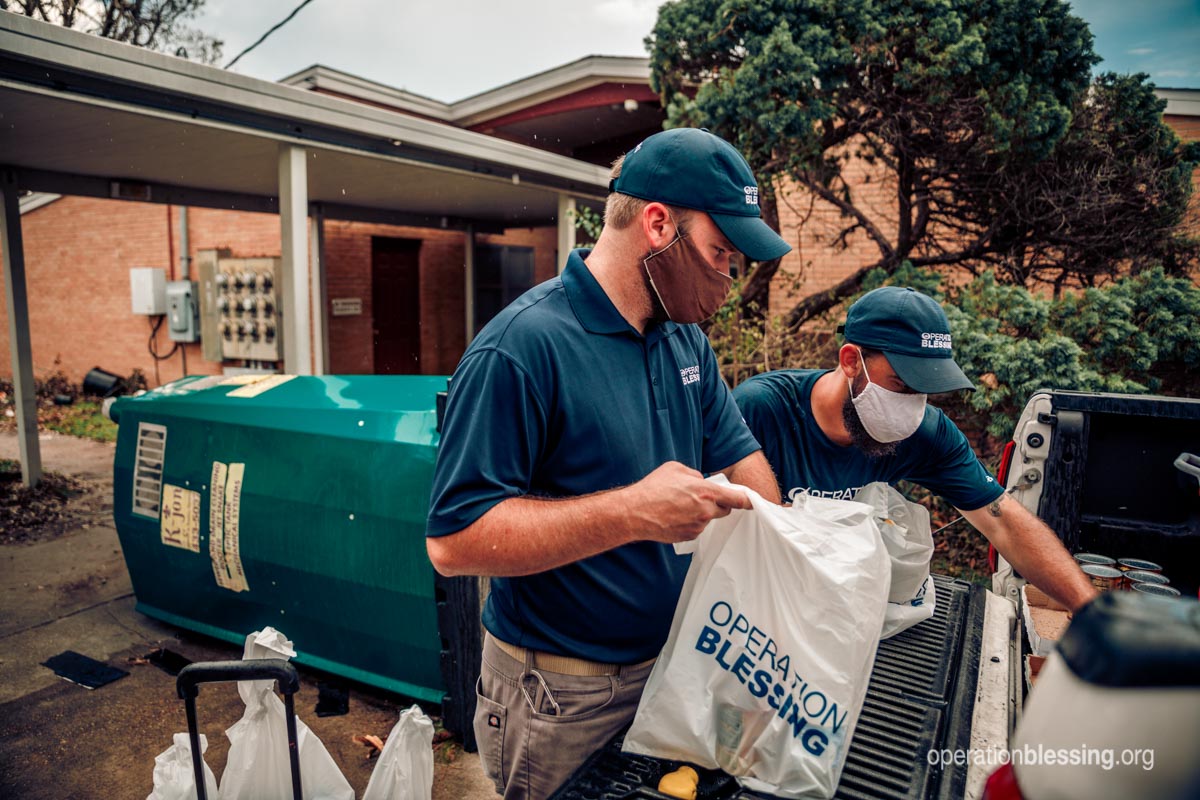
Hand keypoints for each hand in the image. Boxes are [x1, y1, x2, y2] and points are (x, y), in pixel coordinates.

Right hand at [624, 461, 750, 543]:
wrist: (635, 512)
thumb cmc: (653, 488)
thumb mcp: (676, 468)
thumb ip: (695, 475)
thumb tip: (702, 482)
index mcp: (706, 491)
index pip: (736, 498)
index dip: (747, 500)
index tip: (753, 501)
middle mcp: (706, 510)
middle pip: (724, 510)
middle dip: (718, 504)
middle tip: (700, 498)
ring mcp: (698, 526)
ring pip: (708, 519)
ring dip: (701, 513)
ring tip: (679, 507)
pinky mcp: (689, 536)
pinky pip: (696, 528)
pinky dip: (690, 523)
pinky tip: (674, 517)